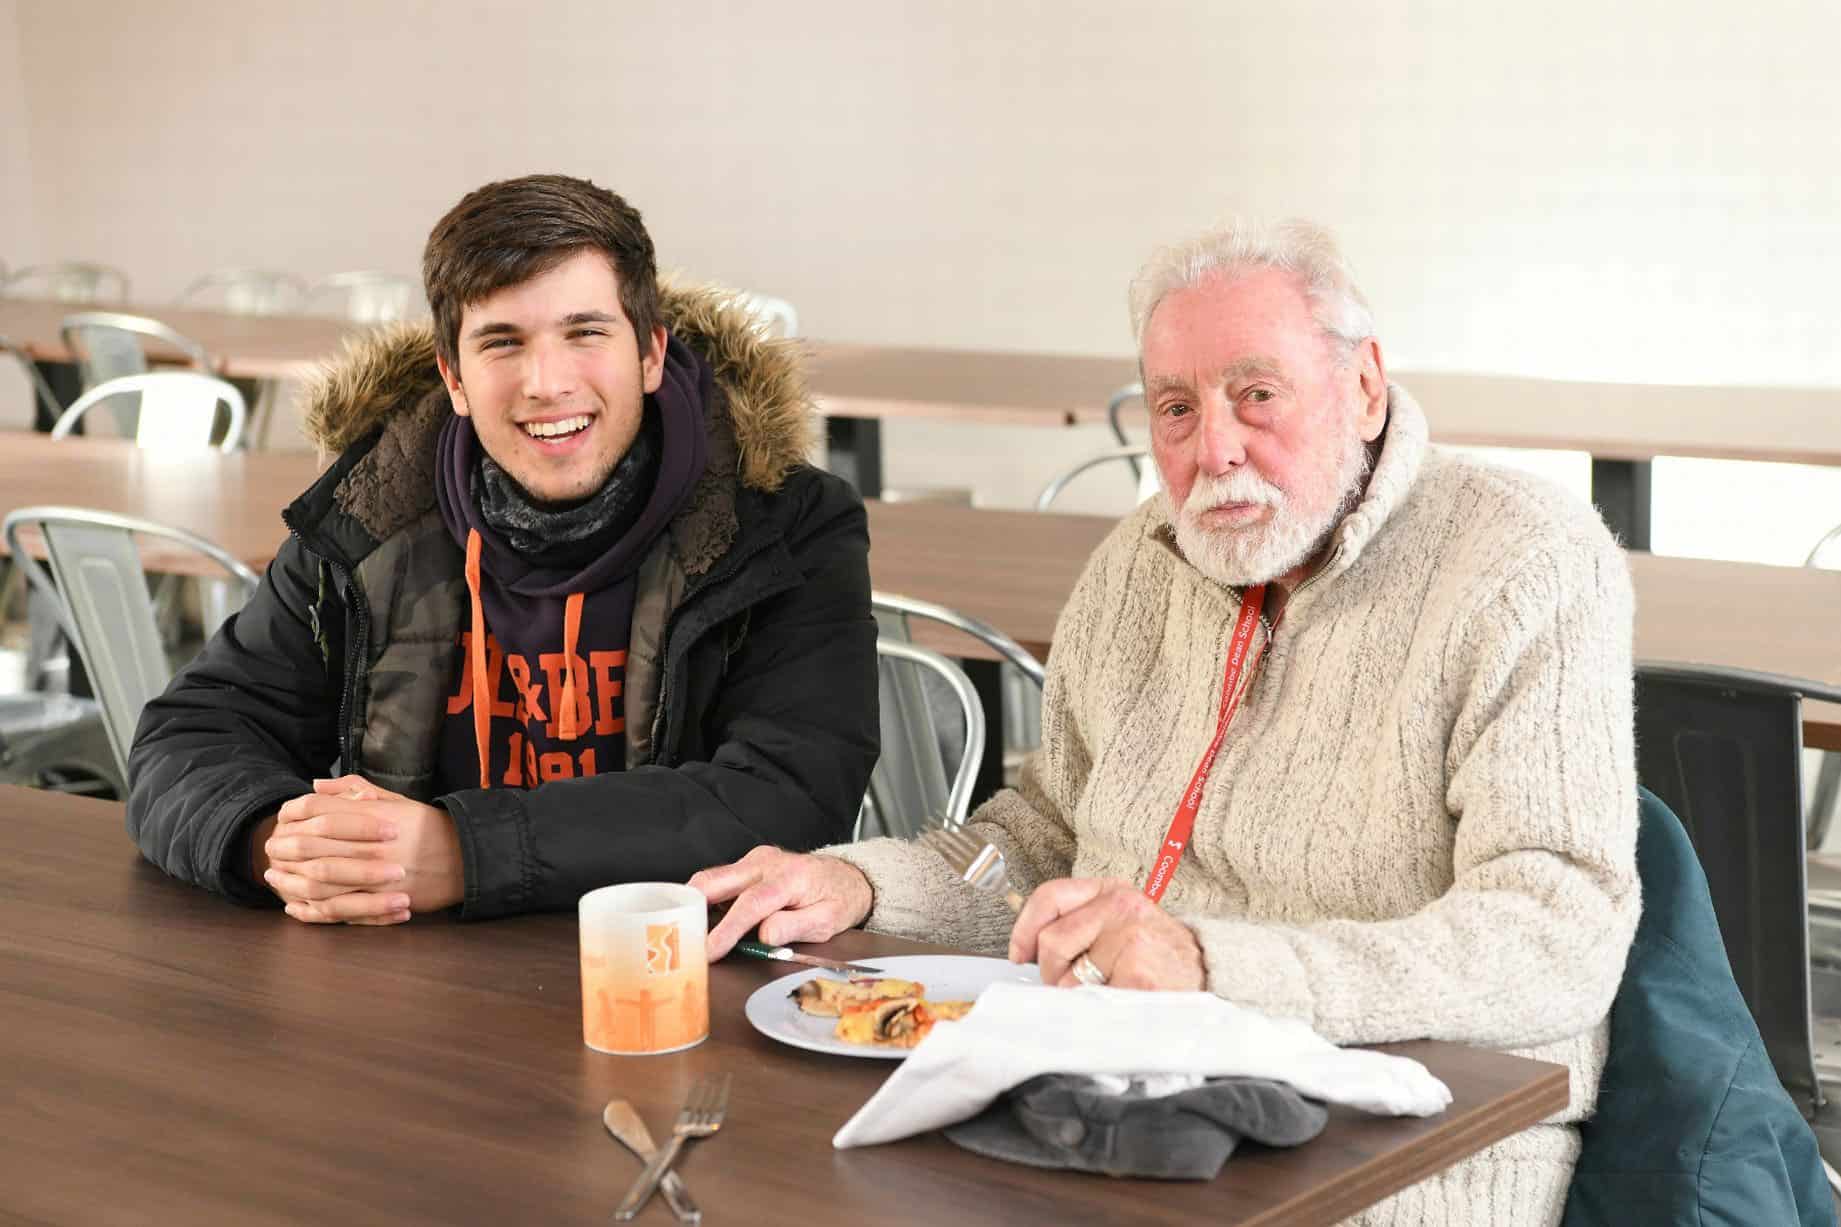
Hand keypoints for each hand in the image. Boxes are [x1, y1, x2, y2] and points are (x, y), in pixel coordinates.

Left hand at [262, 775, 463, 924]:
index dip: (294, 813)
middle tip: (269, 849)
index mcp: (375, 815)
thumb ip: (356, 789)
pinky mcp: (381, 901)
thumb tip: (317, 784)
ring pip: (319, 879)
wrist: (464, 858)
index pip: (320, 809)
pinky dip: (312, 910)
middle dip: (284, 847)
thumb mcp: (395, 799)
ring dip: (290, 879)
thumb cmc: (426, 827)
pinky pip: (338, 908)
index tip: (281, 818)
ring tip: (274, 877)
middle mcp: (372, 844)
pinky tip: (296, 907)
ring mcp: (376, 875)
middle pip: (312, 843)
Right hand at [689, 846, 873, 960]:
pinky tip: (703, 921)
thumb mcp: (828, 921)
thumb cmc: (838, 900)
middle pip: (717, 880)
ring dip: (696, 904)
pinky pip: (720, 879)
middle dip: (693, 907)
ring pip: (712, 877)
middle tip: (678, 936)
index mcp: (790, 878)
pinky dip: (706, 899)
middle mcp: (768, 863)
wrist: (848, 877)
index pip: (751, 904)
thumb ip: (796, 926)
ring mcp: (756, 860)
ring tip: (687, 933)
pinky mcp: (749, 864)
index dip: (726, 929)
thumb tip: (764, 934)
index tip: (708, 950)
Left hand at [1008, 878, 1205, 991]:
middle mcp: (1122, 908)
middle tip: (1076, 984)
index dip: (1025, 929)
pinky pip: (1092, 1001)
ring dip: (1079, 996)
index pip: (1050, 896)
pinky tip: (1123, 1003)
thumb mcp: (1123, 924)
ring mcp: (1131, 939)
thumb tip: (1030, 951)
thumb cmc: (1161, 955)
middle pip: (1052, 942)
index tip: (1021, 954)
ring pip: (1068, 978)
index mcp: (1113, 892)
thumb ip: (1083, 926)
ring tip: (1108, 992)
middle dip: (1054, 973)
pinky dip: (1100, 1011)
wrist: (1214, 974)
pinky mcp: (1138, 974)